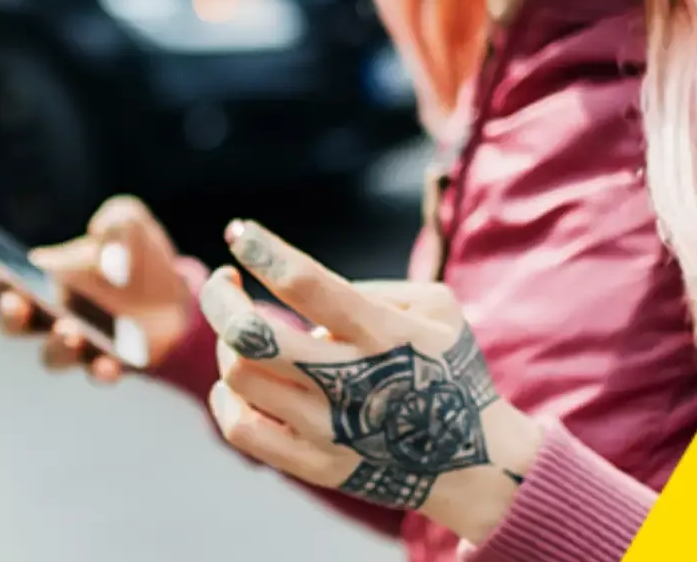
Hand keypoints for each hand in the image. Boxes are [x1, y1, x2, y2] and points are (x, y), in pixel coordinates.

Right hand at [0, 196, 192, 384]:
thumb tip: (105, 254)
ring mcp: (78, 342)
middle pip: (12, 320)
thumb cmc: (140, 256)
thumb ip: (118, 221)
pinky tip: (110, 363)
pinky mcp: (111, 363)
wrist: (180, 299)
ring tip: (71, 332)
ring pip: (51, 355)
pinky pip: (96, 372)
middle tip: (15, 302)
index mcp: (42, 275)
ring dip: (55, 346)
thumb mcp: (131, 222)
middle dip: (9, 314)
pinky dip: (100, 370)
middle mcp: (50, 313)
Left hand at [197, 220, 544, 545]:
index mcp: (382, 334)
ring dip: (227, 342)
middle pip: (250, 334)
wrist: (475, 461)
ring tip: (244, 332)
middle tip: (225, 281)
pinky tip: (240, 380)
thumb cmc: (446, 368)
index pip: (306, 284)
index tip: (240, 232)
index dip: (263, 252)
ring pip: (238, 375)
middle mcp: (350, 383)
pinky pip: (240, 429)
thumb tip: (303, 291)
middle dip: (221, 297)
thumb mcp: (436, 309)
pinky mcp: (314, 465)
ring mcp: (329, 430)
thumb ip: (370, 288)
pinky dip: (226, 395)